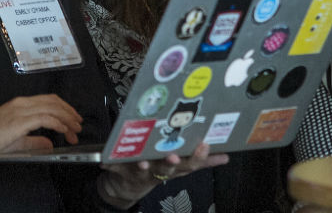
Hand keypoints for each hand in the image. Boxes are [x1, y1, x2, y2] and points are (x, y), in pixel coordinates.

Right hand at [0, 94, 83, 156]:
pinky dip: (58, 123)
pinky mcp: (18, 121)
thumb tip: (49, 143)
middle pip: (53, 102)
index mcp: (19, 105)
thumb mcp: (15, 141)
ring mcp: (19, 110)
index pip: (48, 101)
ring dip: (67, 119)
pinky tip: (64, 131)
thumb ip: (33, 141)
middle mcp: (21, 104)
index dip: (64, 109)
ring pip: (52, 108)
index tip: (73, 120)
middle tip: (79, 125)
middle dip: (70, 113)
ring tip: (75, 130)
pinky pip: (44, 118)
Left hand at [97, 143, 228, 207]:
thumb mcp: (181, 168)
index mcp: (174, 168)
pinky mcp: (122, 171)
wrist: (127, 186)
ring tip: (143, 162)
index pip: (189, 164)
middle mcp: (159, 171)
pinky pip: (115, 166)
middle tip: (173, 156)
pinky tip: (105, 161)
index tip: (204, 144)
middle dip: (170, 162)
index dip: (198, 156)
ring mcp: (140, 172)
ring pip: (144, 169)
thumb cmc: (158, 171)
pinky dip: (110, 164)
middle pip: (167, 168)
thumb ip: (202, 161)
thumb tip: (226, 157)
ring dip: (144, 166)